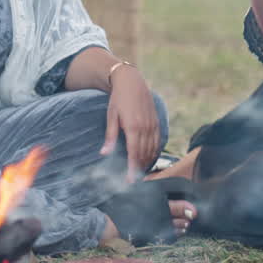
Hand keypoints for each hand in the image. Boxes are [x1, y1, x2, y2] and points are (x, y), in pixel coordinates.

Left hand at [100, 66, 160, 180]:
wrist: (132, 82)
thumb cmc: (118, 99)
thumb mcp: (111, 116)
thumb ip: (110, 136)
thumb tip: (104, 153)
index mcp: (133, 127)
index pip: (134, 154)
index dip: (132, 169)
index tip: (130, 180)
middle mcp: (145, 128)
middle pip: (144, 154)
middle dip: (139, 169)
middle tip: (133, 179)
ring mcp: (153, 125)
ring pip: (152, 150)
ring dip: (147, 162)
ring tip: (140, 171)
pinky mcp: (157, 122)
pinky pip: (157, 142)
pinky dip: (154, 152)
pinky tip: (148, 158)